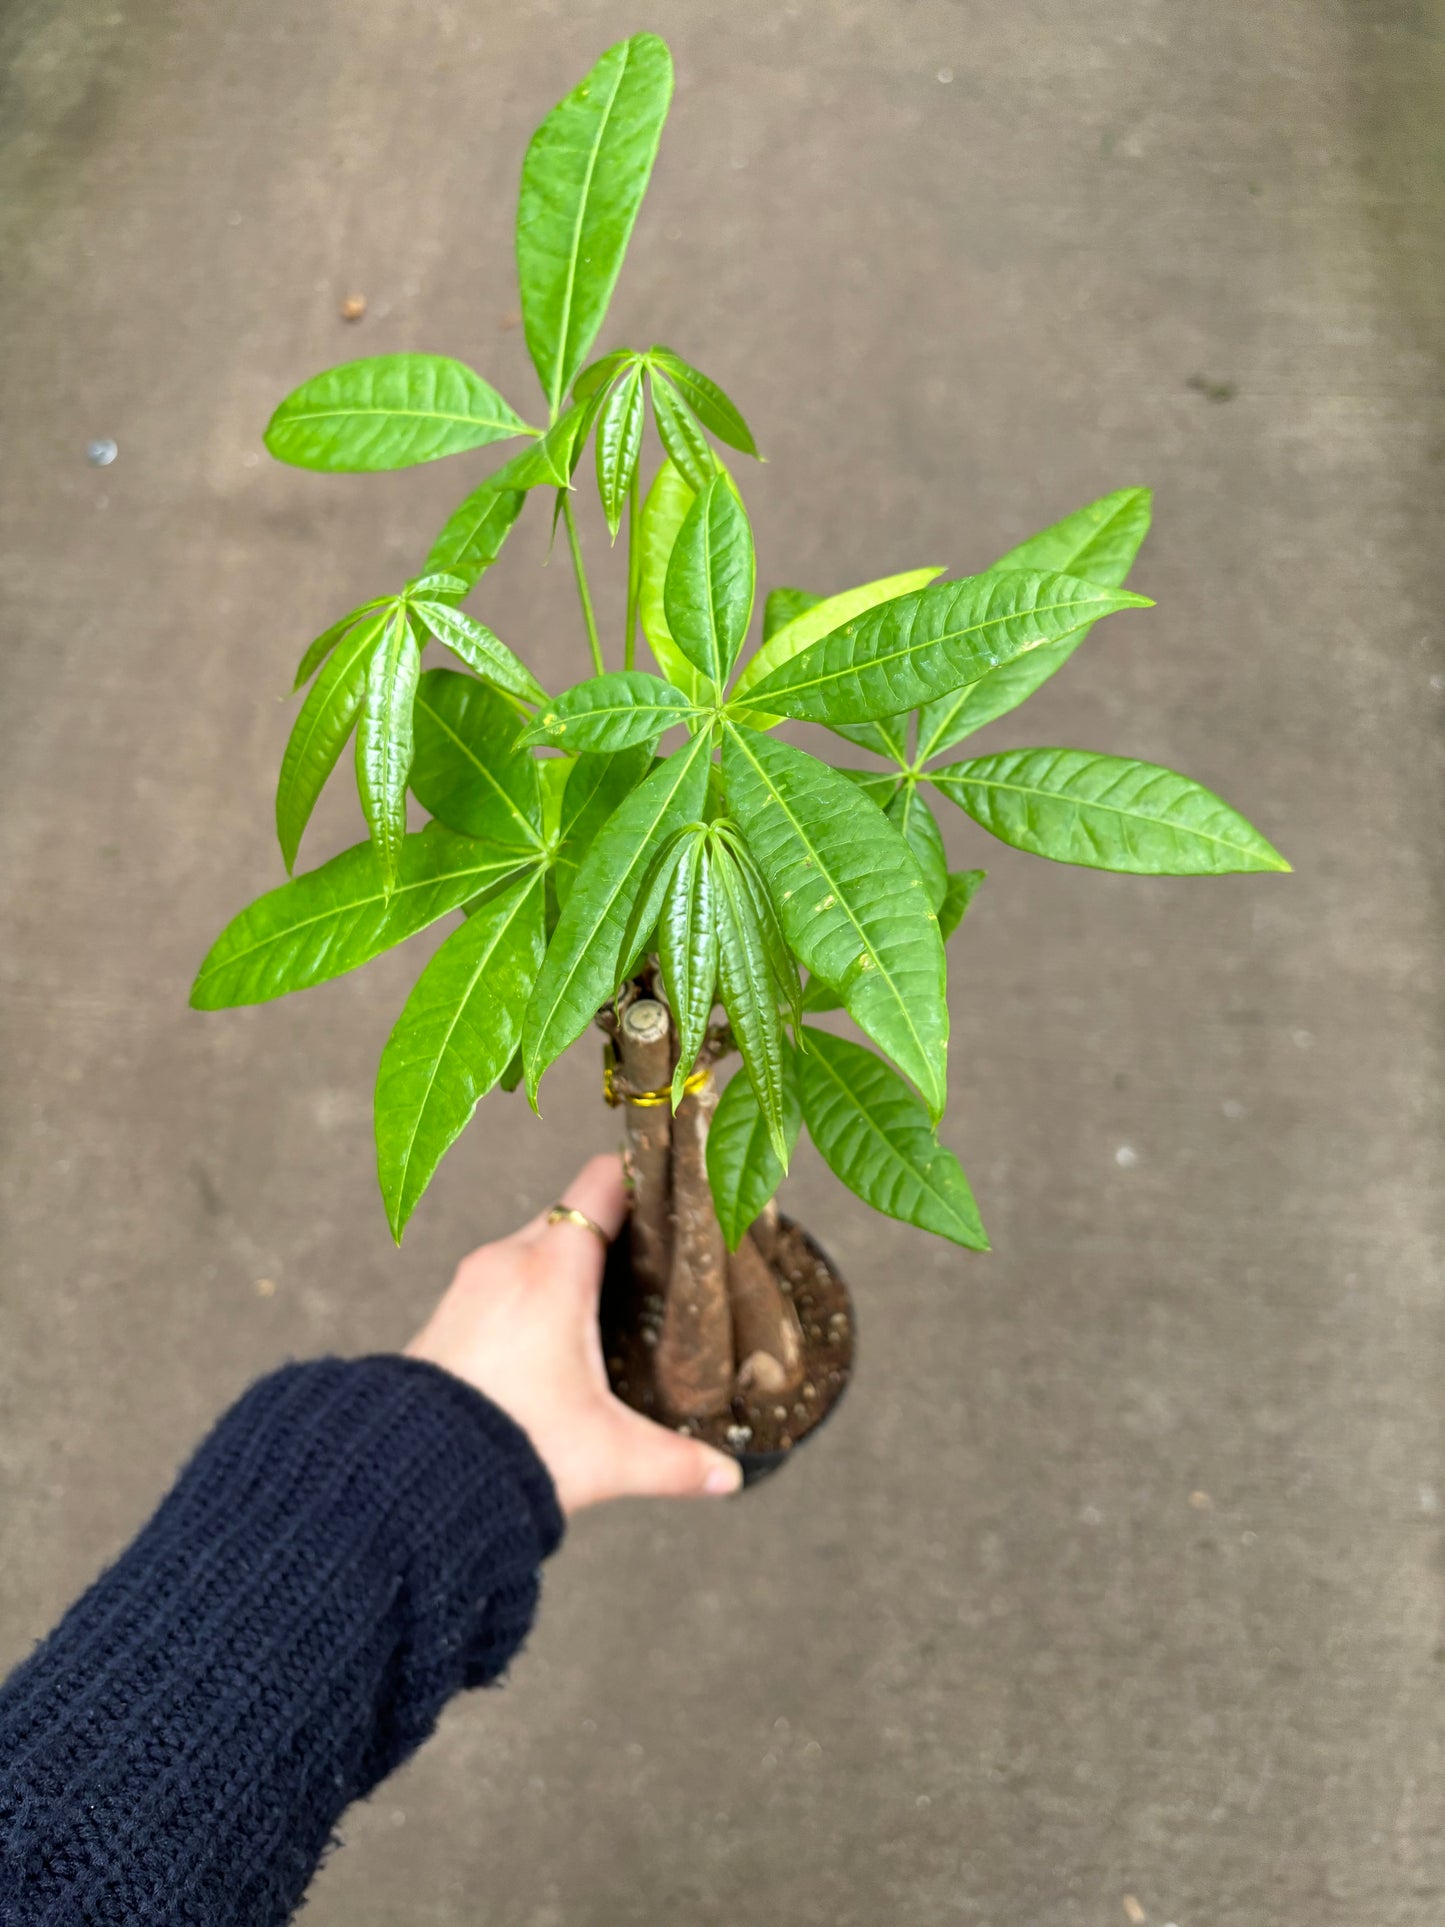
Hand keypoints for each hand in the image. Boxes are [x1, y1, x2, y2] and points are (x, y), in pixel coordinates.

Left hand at [405, 1154, 741, 1511]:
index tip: (674, 1190)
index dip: (643, 1177)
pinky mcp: (447, 1314)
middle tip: (654, 1265)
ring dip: (568, 1265)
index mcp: (554, 1270)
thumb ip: (676, 1461)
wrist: (410, 1479)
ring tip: (606, 1303)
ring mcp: (471, 1284)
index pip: (604, 1182)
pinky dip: (530, 1291)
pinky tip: (551, 1336)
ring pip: (532, 1247)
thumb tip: (725, 1478)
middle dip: (613, 1234)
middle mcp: (509, 1261)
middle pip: (572, 1216)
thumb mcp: (608, 1454)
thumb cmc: (509, 1449)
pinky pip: (500, 1279)